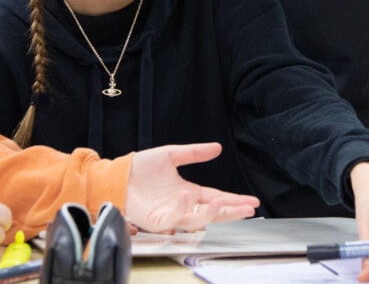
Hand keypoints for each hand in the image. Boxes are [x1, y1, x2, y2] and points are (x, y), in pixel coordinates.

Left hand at [125, 142, 259, 232]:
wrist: (118, 174)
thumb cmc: (140, 167)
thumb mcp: (171, 154)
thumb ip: (194, 153)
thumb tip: (217, 148)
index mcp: (188, 192)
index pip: (216, 198)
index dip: (234, 201)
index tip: (251, 202)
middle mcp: (183, 205)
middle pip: (213, 213)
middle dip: (231, 212)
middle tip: (248, 209)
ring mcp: (171, 214)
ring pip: (197, 220)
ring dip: (209, 213)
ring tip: (219, 202)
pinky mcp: (157, 221)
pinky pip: (175, 219)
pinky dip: (183, 209)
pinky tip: (188, 196)